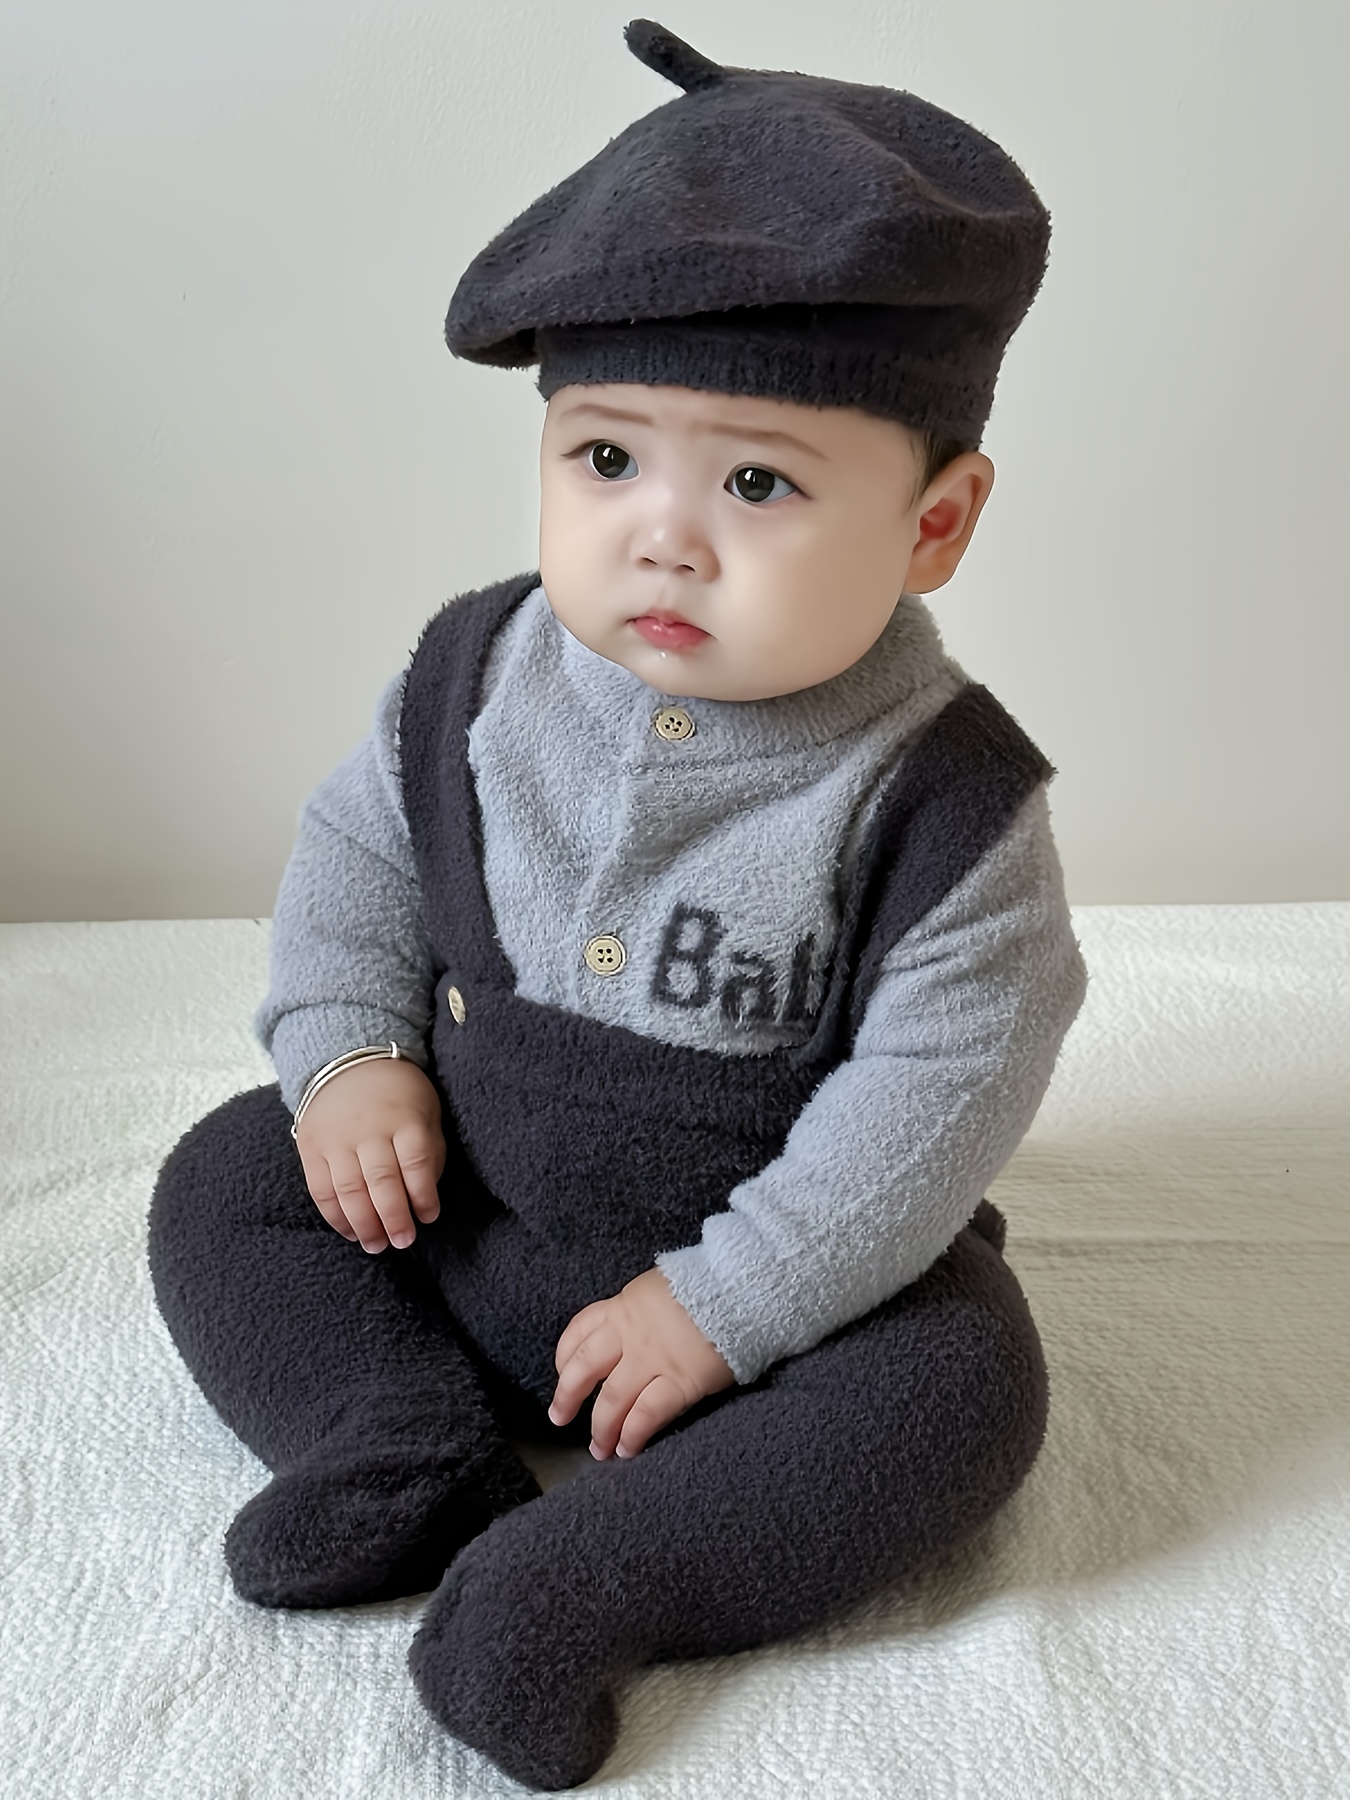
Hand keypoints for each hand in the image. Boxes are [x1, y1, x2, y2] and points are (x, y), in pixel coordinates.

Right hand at [294, 1056, 444, 1253]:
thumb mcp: (426, 1111)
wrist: (347, 1060)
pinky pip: (321, 1190)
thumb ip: (429, 1150)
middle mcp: (369, 1129)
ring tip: (377, 1245)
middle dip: (394, 1218)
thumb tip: (425, 1195)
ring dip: (364, 1225)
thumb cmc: (398, 1094)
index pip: (416, 1162)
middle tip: (403, 1241)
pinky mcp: (311, 1148)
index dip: (424, 1195)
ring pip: (349, 1190)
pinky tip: (351, 1232)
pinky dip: (335, 1217)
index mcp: (404, 1118)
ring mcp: (336, 1139)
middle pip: (381, 1181)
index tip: (430, 1217)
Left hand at [550, 1267, 734, 1459]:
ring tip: (599, 1450)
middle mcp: (629, 1334)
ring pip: (611, 1400)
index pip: (580, 1329)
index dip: (565, 1355)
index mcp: (624, 1306)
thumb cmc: (707, 1285)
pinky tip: (627, 1448)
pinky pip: (645, 1415)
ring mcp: (651, 1360)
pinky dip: (632, 1435)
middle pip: (584, 1368)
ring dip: (600, 1429)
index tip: (562, 1372)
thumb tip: (634, 1325)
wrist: (740, 1289)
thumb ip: (642, 1309)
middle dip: (567, 1396)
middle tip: (559, 1418)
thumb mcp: (660, 1287)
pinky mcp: (679, 1382)